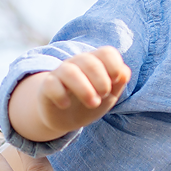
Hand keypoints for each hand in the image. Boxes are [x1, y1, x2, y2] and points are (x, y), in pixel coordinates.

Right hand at [11, 47, 129, 140]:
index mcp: (95, 62)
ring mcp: (60, 73)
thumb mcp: (109, 95)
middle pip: (90, 62)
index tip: (115, 82)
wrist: (65, 117)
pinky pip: (51, 84)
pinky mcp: (47, 87)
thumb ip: (118, 83)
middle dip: (101, 81)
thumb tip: (124, 72)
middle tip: (104, 95)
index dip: (114, 66)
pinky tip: (66, 105)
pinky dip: (60, 95)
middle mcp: (77, 63)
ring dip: (84, 89)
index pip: (106, 52)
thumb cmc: (90, 101)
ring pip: (70, 71)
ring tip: (93, 103)